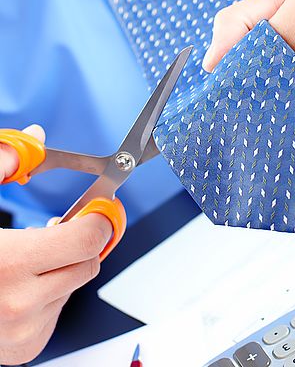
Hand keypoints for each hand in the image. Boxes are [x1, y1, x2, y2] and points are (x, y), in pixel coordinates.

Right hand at [0, 128, 111, 364]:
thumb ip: (2, 165)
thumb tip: (36, 138)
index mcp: (10, 264)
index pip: (90, 239)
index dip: (97, 218)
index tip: (97, 206)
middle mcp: (21, 305)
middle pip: (89, 261)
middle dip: (78, 241)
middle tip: (56, 229)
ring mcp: (24, 331)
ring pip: (74, 286)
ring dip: (62, 268)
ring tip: (26, 260)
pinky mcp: (25, 348)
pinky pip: (59, 310)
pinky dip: (49, 294)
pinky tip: (20, 285)